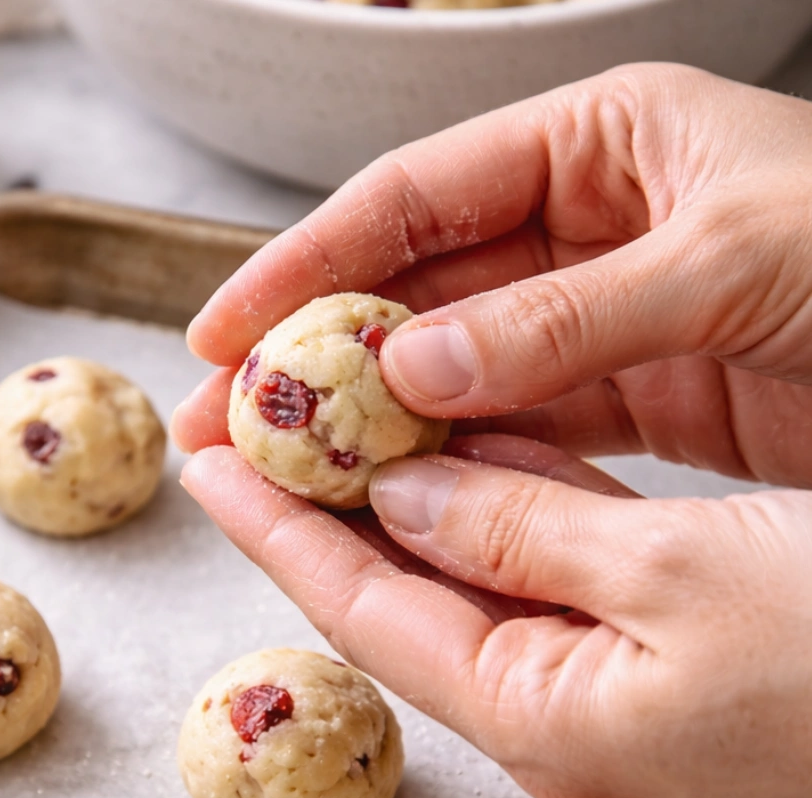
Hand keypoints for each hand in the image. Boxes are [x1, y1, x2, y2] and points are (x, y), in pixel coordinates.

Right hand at [174, 63, 811, 486]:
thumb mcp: (732, 263)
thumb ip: (566, 318)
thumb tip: (407, 372)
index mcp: (603, 140)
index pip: (415, 198)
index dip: (308, 264)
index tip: (224, 333)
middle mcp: (589, 222)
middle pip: (418, 292)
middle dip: (317, 359)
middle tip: (226, 424)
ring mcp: (607, 317)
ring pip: (460, 371)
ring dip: (374, 425)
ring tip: (288, 478)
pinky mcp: (639, 399)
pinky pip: (524, 429)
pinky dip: (460, 463)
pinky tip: (396, 498)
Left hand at [181, 436, 811, 797]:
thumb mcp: (674, 569)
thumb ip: (524, 528)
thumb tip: (407, 488)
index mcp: (537, 719)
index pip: (362, 612)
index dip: (277, 532)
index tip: (207, 466)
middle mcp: (550, 730)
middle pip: (398, 606)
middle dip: (320, 515)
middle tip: (250, 433)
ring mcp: (600, 711)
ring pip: (468, 591)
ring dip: (403, 511)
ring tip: (332, 429)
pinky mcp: (650, 680)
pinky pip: (538, 592)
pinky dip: (496, 521)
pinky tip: (464, 460)